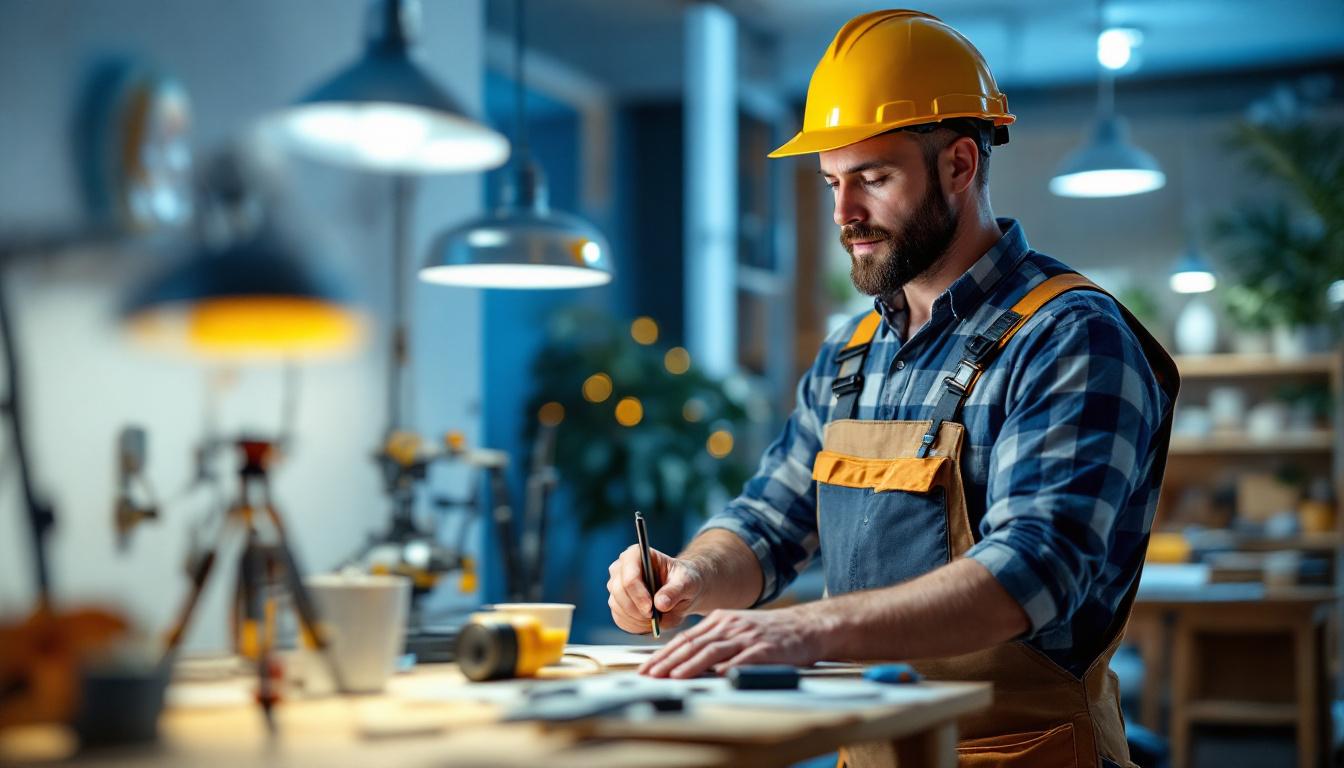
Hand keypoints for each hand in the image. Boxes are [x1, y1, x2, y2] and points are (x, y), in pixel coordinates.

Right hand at [606, 545, 703, 634]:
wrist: (682, 592)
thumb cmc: (683, 580)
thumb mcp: (687, 582)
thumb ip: (675, 591)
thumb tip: (660, 603)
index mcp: (636, 554)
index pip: (629, 575)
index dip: (639, 594)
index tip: (651, 608)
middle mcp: (621, 568)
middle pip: (619, 591)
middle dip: (637, 609)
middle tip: (655, 617)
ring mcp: (616, 586)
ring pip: (617, 606)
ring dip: (637, 618)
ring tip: (656, 618)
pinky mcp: (617, 603)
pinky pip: (620, 619)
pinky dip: (635, 625)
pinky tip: (649, 623)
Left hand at [638, 606, 827, 677]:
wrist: (805, 627)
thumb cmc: (768, 632)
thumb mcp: (736, 628)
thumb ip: (713, 639)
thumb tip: (684, 657)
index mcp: (720, 620)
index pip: (685, 638)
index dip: (664, 653)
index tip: (647, 667)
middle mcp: (730, 626)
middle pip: (693, 644)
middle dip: (668, 661)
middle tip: (650, 674)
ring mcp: (747, 637)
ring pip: (713, 650)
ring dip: (691, 664)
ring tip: (674, 676)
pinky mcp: (765, 648)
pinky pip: (744, 659)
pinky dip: (728, 667)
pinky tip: (716, 675)